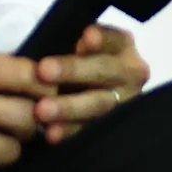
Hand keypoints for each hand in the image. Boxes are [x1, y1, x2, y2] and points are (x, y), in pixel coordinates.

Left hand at [33, 24, 149, 144]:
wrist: (95, 89)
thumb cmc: (81, 60)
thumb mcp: (82, 46)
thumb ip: (76, 44)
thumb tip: (67, 46)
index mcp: (122, 45)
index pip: (113, 38)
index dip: (101, 38)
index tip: (87, 36)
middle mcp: (129, 73)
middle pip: (103, 71)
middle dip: (73, 71)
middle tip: (43, 71)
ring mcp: (124, 102)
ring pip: (97, 105)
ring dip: (68, 107)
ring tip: (41, 110)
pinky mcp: (112, 126)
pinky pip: (90, 129)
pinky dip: (69, 131)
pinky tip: (51, 134)